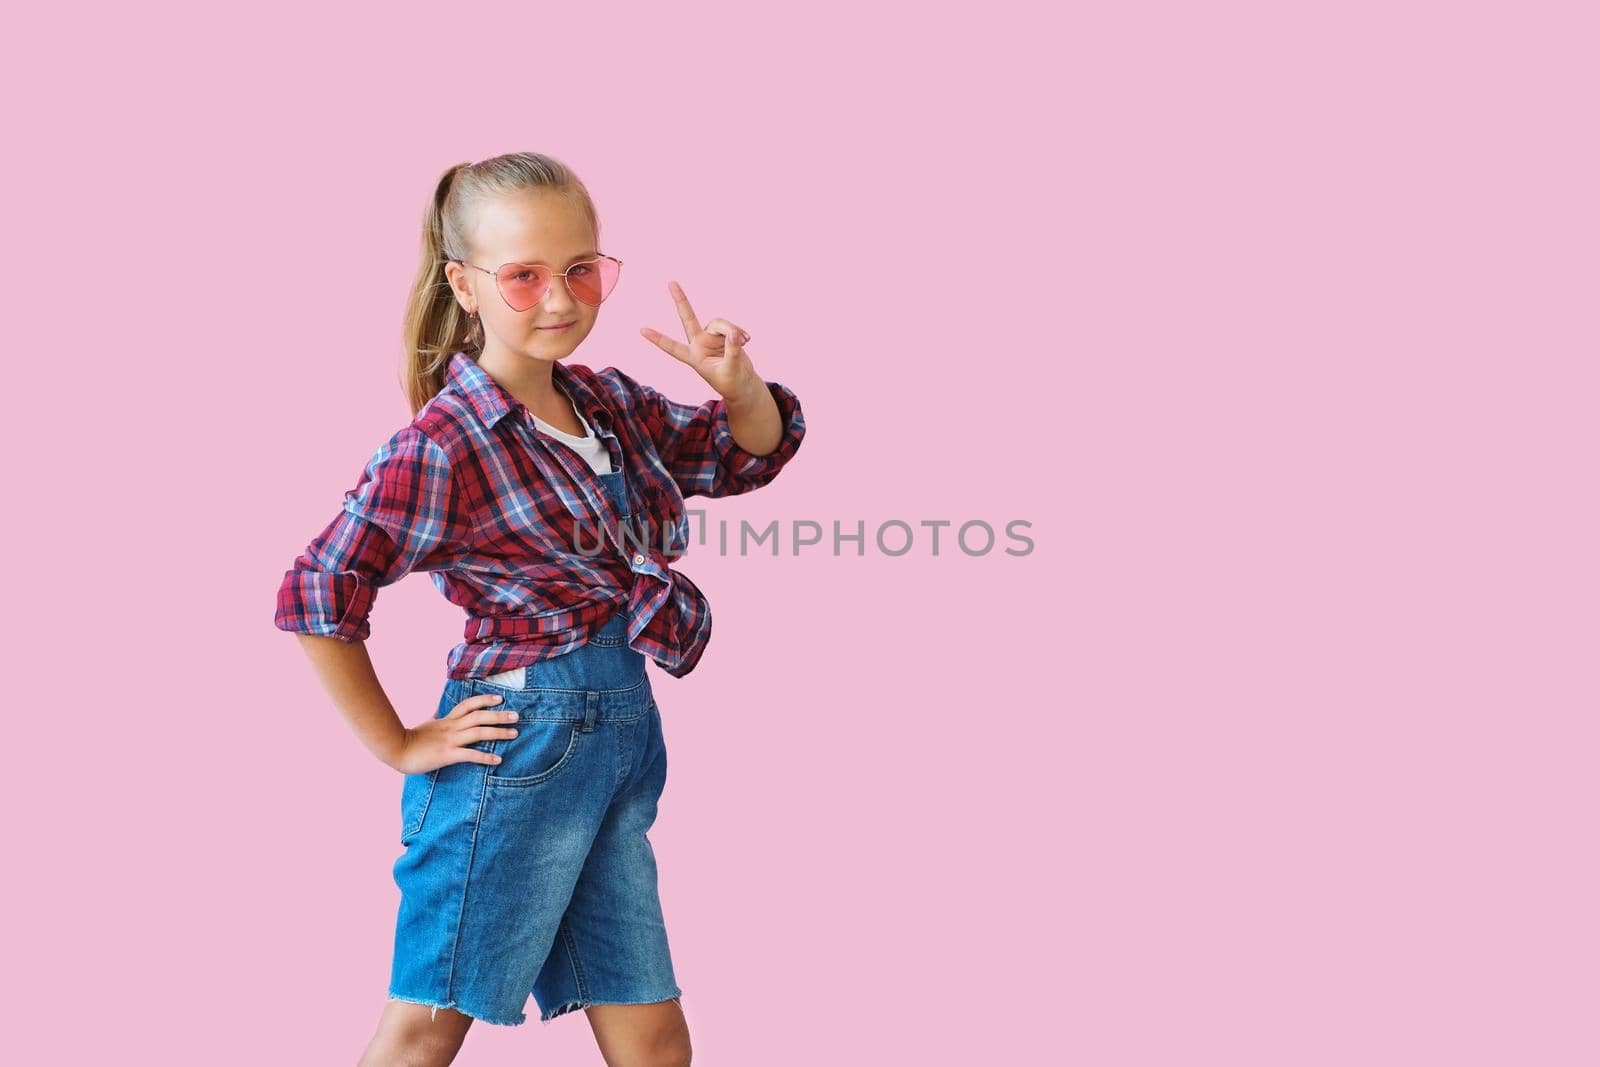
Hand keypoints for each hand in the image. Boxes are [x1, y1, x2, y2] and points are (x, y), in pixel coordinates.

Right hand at [393, 692, 520, 774]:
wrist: (396, 750)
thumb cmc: (411, 739)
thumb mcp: (426, 725)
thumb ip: (435, 719)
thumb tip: (437, 713)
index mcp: (447, 720)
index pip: (468, 705)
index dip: (484, 700)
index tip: (500, 698)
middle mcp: (451, 727)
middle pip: (479, 717)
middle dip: (498, 715)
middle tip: (516, 715)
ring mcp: (449, 740)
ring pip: (478, 733)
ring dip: (498, 732)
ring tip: (514, 733)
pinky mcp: (447, 755)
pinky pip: (470, 755)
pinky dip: (485, 757)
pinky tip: (498, 760)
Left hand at [638, 280, 762, 399]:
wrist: (742, 383)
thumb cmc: (732, 382)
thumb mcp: (731, 370)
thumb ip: (732, 352)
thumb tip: (733, 334)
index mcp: (694, 357)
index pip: (672, 347)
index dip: (658, 339)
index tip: (642, 330)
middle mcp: (699, 343)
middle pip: (688, 318)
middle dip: (680, 300)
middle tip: (671, 282)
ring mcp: (711, 337)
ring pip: (719, 322)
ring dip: (733, 329)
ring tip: (745, 341)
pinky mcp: (724, 334)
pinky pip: (731, 326)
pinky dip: (740, 332)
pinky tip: (747, 340)